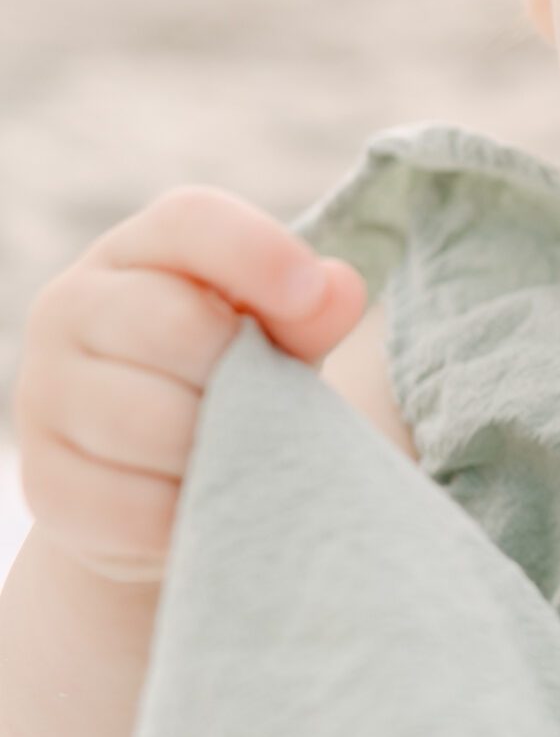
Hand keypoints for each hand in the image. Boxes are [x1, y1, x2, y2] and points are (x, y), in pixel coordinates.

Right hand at [15, 189, 364, 585]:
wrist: (160, 492)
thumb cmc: (232, 388)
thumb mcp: (276, 339)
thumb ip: (308, 312)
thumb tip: (337, 289)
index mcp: (137, 252)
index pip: (191, 222)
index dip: (255, 253)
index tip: (310, 295)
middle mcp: (71, 307)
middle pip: (175, 326)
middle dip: (240, 375)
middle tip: (262, 405)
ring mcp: (45, 394)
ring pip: (153, 423)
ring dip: (219, 451)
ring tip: (236, 455)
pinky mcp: (46, 481)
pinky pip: (136, 505)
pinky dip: (188, 514)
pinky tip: (202, 502)